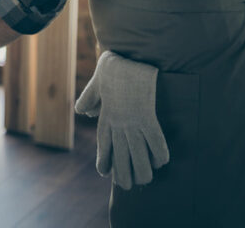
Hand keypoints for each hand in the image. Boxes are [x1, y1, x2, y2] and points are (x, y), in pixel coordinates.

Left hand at [75, 51, 169, 189]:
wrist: (126, 58)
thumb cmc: (112, 69)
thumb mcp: (94, 84)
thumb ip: (88, 99)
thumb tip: (83, 112)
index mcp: (106, 116)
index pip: (104, 143)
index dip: (105, 159)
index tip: (105, 173)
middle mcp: (119, 123)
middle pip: (121, 153)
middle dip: (124, 171)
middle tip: (127, 186)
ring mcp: (134, 121)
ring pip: (138, 152)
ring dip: (142, 168)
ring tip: (146, 181)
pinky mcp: (148, 116)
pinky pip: (155, 139)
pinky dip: (158, 151)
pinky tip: (161, 163)